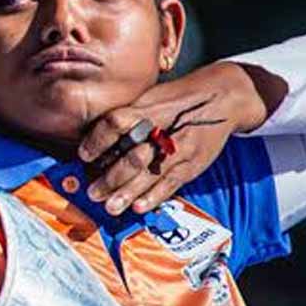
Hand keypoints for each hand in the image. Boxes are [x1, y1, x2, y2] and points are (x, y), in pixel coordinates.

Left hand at [77, 62, 278, 215]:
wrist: (223, 98)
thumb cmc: (178, 100)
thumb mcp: (150, 98)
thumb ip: (126, 116)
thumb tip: (93, 140)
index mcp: (148, 108)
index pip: (117, 122)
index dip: (97, 140)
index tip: (83, 156)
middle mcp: (164, 128)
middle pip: (134, 155)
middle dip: (111, 178)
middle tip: (93, 192)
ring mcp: (181, 147)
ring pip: (152, 174)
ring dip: (129, 193)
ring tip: (111, 207)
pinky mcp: (193, 164)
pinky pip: (171, 183)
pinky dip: (154, 196)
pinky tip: (139, 207)